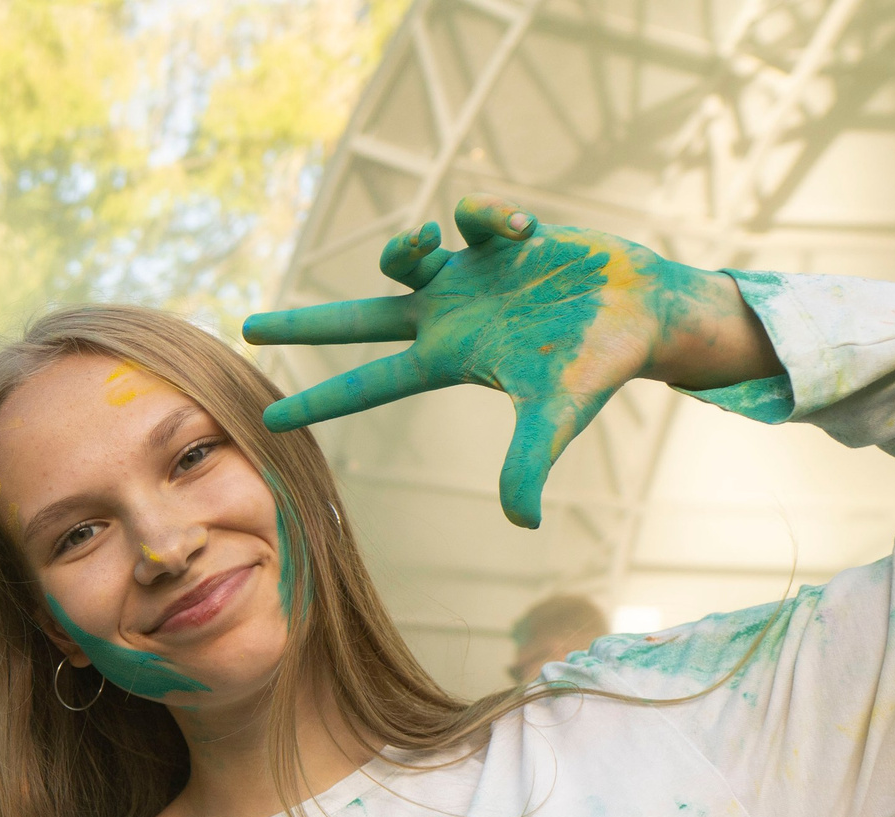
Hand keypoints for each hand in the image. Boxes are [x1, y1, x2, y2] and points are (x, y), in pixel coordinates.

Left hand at [242, 195, 773, 527]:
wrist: (647, 313)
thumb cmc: (599, 364)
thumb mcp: (558, 414)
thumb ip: (530, 462)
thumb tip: (522, 521)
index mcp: (449, 358)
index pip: (368, 384)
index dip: (320, 399)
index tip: (268, 420)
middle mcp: (448, 317)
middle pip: (357, 322)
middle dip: (305, 324)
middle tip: (247, 325)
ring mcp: (471, 276)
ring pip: (405, 259)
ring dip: (405, 247)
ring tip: (427, 241)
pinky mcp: (503, 239)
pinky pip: (472, 217)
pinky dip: (486, 216)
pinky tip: (521, 228)